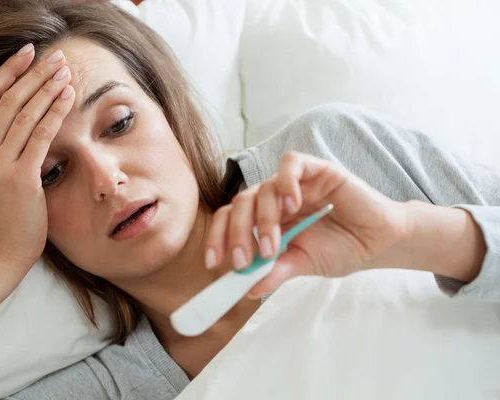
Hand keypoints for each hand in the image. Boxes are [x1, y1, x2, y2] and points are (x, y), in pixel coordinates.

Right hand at [0, 44, 74, 267]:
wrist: (4, 246)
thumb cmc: (0, 209)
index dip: (8, 71)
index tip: (27, 52)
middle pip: (8, 100)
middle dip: (34, 74)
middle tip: (56, 56)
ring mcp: (1, 164)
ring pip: (24, 114)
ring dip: (47, 89)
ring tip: (65, 71)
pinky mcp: (21, 178)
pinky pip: (40, 137)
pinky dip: (55, 113)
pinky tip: (68, 97)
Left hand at [204, 151, 409, 296]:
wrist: (380, 242)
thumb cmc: (341, 249)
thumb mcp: (304, 264)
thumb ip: (276, 271)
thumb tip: (248, 289)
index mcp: (266, 220)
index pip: (231, 221)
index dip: (218, 238)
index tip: (213, 264)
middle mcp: (275, 199)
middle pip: (241, 204)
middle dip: (237, 234)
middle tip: (243, 261)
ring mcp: (295, 183)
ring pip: (263, 188)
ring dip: (263, 219)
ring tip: (275, 246)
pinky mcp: (317, 169)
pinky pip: (292, 164)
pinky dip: (286, 182)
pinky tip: (294, 205)